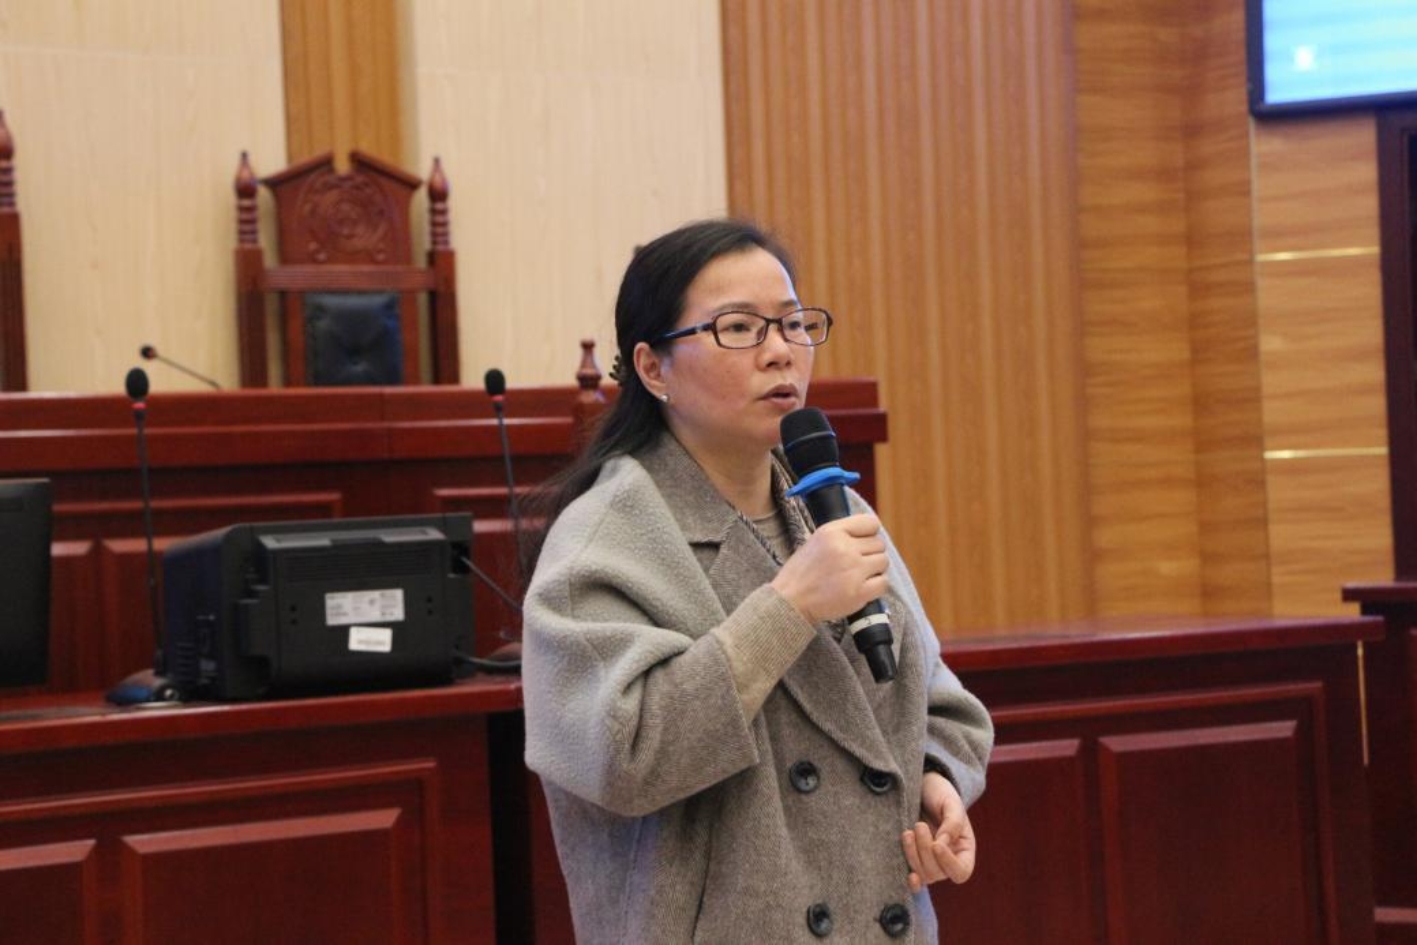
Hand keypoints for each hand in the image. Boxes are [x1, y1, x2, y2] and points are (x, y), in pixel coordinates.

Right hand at [770, 513, 887, 623]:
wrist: (790, 602)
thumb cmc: (802, 573)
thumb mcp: (815, 541)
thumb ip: (841, 534)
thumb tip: (869, 534)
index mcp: (831, 532)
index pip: (871, 523)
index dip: (869, 534)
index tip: (863, 543)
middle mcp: (844, 548)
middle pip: (879, 544)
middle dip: (870, 554)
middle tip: (856, 564)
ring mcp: (853, 570)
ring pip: (884, 562)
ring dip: (875, 570)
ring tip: (858, 576)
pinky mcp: (859, 592)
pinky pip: (883, 583)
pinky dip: (876, 586)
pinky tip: (861, 588)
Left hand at [902, 771, 975, 891]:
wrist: (919, 786)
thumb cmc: (939, 793)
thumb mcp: (950, 802)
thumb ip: (952, 823)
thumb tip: (942, 845)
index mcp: (964, 848)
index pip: (961, 871)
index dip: (949, 863)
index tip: (936, 844)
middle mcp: (948, 860)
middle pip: (939, 873)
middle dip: (925, 851)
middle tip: (919, 825)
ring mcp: (929, 862)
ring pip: (923, 875)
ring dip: (913, 856)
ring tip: (907, 832)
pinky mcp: (913, 860)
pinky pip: (913, 878)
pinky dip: (910, 880)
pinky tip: (907, 874)